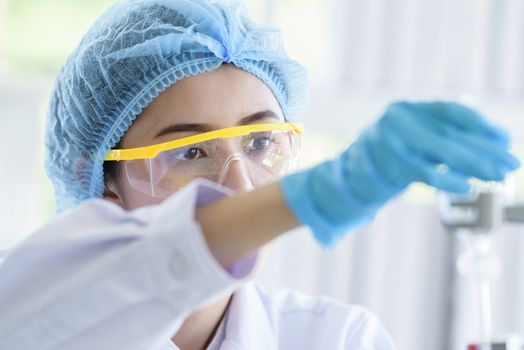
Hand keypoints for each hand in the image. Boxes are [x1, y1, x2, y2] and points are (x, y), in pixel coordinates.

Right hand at [280, 101, 520, 245]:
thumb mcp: (411, 142)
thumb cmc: (384, 161)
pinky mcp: (385, 164)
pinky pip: (424, 172)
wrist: (343, 179)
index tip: (504, 138)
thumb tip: (491, 142)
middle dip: (484, 149)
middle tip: (511, 162)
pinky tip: (468, 186)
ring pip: (441, 151)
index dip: (481, 125)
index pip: (451, 111)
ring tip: (499, 175)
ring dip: (475, 164)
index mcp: (405, 109)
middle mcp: (397, 119)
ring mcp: (389, 140)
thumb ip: (441, 138)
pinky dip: (448, 179)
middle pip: (451, 133)